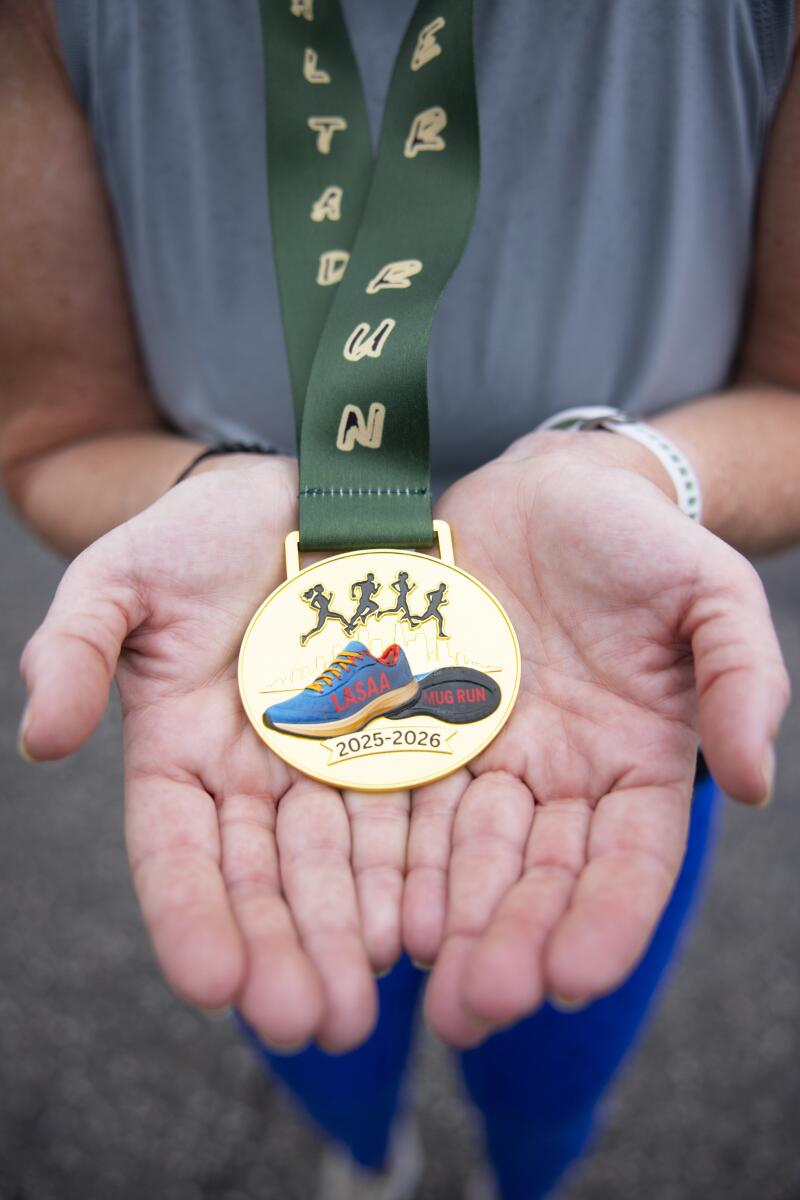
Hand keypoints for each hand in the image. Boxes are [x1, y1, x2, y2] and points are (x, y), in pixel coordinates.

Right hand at [19, 457, 409, 1050]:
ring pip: (339, 866)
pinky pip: (408, 811)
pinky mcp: (396, 738)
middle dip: (285, 955)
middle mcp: (253, 779)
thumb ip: (74, 650)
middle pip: (266, 881)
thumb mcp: (118, 580)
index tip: (213, 984)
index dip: (190, 916)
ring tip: (370, 1004)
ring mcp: (328, 764)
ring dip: (349, 937)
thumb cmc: (194, 535)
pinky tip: (428, 925)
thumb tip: (40, 738)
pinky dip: (413, 870)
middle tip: (314, 1026)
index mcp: (177, 755)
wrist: (293, 495)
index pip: (176, 853)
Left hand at [403, 432, 789, 1044]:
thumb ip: (740, 677)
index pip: (629, 861)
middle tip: (474, 1011)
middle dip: (508, 945)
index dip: (606, 920)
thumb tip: (755, 781)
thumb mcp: (711, 593)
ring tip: (412, 985)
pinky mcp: (423, 726)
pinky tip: (369, 906)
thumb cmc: (641, 539)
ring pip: (463, 857)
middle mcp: (560, 780)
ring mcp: (488, 758)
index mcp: (638, 764)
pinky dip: (389, 854)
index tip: (573, 978)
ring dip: (443, 923)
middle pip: (535, 877)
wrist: (549, 491)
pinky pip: (402, 796)